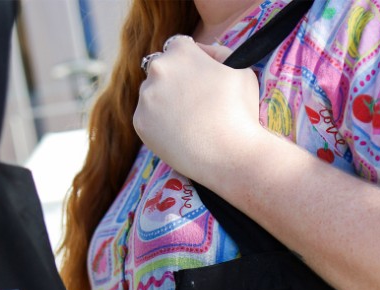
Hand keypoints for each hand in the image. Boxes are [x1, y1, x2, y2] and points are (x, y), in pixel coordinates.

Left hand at [132, 39, 262, 181]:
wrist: (227, 154)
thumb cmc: (239, 110)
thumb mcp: (240, 68)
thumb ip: (217, 53)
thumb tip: (200, 51)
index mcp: (181, 51)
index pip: (179, 45)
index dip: (192, 60)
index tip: (199, 76)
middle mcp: (158, 69)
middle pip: (162, 68)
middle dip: (174, 79)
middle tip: (193, 100)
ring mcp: (146, 96)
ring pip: (151, 92)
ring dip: (164, 100)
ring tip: (187, 118)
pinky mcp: (139, 122)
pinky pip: (147, 116)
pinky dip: (158, 122)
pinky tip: (178, 131)